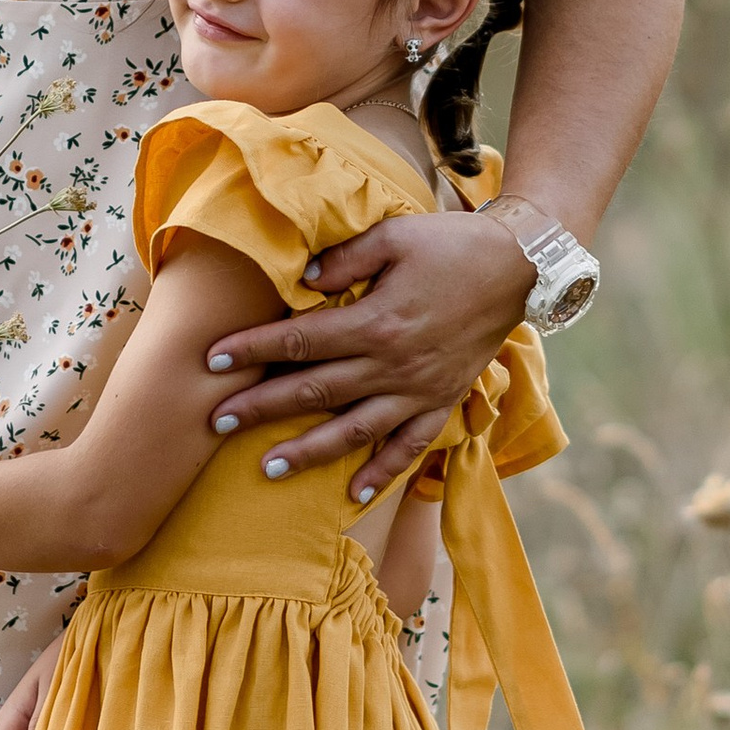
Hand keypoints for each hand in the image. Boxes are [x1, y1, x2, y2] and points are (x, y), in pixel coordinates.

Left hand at [204, 208, 532, 501]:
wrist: (519, 267)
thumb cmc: (452, 244)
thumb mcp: (395, 235)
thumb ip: (346, 259)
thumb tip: (304, 280)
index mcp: (375, 323)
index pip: (299, 341)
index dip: (252, 350)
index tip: (211, 359)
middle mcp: (392, 366)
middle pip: (314, 392)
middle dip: (261, 408)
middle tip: (215, 422)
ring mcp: (418, 391)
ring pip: (354, 431)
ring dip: (309, 453)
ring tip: (268, 469)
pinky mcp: (442, 401)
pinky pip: (409, 446)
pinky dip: (382, 473)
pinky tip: (353, 494)